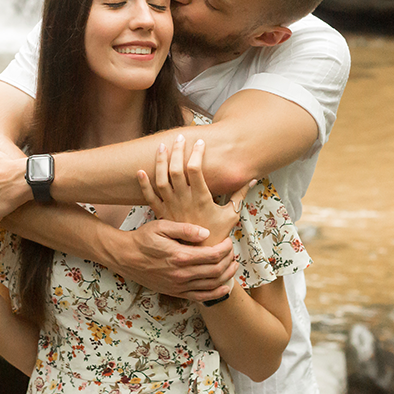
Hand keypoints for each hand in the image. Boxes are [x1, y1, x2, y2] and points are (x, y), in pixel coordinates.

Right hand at [115, 219, 238, 301]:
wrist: (125, 256)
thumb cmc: (143, 238)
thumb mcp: (162, 226)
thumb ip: (185, 229)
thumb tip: (207, 233)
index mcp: (180, 256)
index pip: (213, 255)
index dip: (226, 249)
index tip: (228, 241)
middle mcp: (181, 274)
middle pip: (216, 271)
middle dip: (229, 261)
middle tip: (233, 252)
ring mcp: (178, 286)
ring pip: (212, 285)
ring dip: (227, 276)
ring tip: (233, 266)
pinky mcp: (175, 292)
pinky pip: (201, 297)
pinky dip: (216, 293)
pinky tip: (224, 286)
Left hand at [138, 135, 252, 246]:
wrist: (199, 254)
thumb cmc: (217, 234)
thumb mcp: (231, 215)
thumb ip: (240, 195)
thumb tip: (253, 179)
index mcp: (201, 198)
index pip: (195, 170)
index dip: (196, 154)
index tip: (200, 143)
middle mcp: (183, 200)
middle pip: (176, 170)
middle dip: (177, 151)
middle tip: (180, 138)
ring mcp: (170, 207)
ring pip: (161, 180)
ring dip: (159, 162)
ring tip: (161, 146)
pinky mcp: (161, 213)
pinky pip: (149, 197)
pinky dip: (143, 184)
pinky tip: (140, 170)